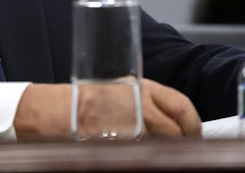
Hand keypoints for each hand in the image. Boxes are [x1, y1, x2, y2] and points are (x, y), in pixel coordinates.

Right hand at [13, 79, 200, 140]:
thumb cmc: (81, 100)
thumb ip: (144, 102)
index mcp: (140, 87)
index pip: (182, 106)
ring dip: (162, 152)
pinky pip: (139, 154)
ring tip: (158, 154)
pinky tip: (139, 156)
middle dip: (182, 144)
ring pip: (160, 146)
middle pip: (175, 132)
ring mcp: (126, 126)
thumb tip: (170, 123)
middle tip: (181, 151)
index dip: (194, 125)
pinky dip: (144, 157)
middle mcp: (137, 104)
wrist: (49, 111)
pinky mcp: (115, 143)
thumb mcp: (118, 90)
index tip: (195, 135)